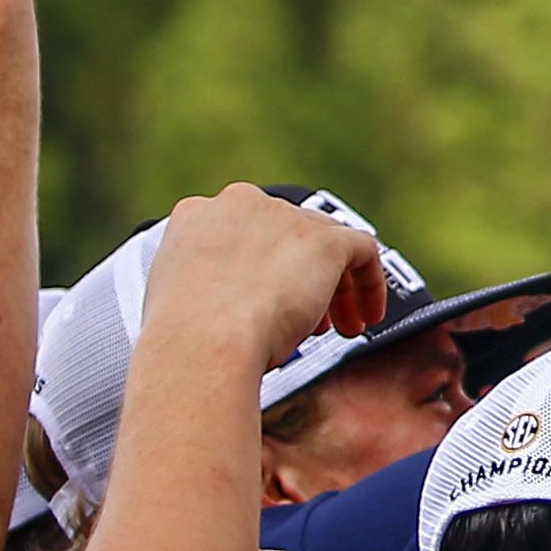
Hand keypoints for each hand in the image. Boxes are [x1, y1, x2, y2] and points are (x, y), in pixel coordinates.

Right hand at [145, 183, 387, 368]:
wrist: (203, 345)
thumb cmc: (186, 342)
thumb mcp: (180, 302)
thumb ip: (206, 288)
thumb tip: (229, 309)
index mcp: (196, 217)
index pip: (244, 233)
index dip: (262, 269)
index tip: (267, 300)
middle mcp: (240, 205)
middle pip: (288, 236)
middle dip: (299, 278)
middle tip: (307, 320)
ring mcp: (284, 217)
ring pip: (325, 244)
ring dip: (334, 286)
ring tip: (338, 328)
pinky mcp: (323, 239)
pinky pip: (362, 251)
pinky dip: (370, 284)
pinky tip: (365, 316)